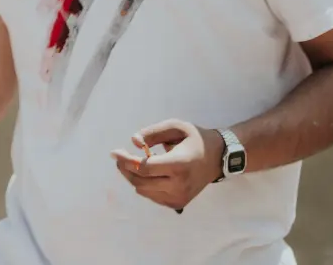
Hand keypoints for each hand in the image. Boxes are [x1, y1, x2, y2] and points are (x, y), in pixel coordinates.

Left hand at [110, 119, 224, 212]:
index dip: (126, 160)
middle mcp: (179, 185)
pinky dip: (145, 184)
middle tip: (120, 156)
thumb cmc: (195, 139)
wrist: (218, 158)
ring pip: (143, 190)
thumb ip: (153, 133)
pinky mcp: (177, 204)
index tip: (114, 152)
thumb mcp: (176, 127)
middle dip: (125, 168)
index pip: (144, 168)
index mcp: (179, 165)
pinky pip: (151, 196)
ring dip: (134, 176)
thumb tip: (133, 142)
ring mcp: (179, 198)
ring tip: (138, 162)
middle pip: (140, 182)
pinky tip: (150, 172)